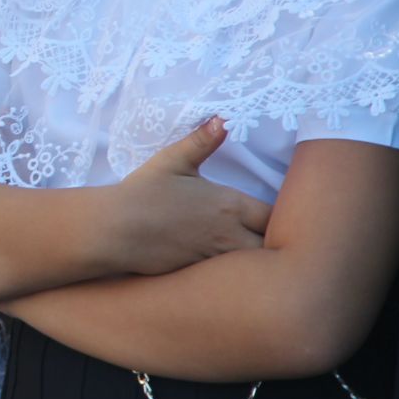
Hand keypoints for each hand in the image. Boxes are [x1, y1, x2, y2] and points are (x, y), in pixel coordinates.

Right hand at [107, 118, 272, 276]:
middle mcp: (229, 235)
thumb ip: (202, 141)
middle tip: (272, 236)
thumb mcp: (173, 161)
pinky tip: (229, 271)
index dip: (283, 216)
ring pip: (253, 266)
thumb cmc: (143, 192)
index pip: (276, 215)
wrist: (114, 230)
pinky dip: (235, 275)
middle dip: (277, 243)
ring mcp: (215, 259)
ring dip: (258, 261)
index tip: (280, 213)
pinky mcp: (200, 276)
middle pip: (272, 247)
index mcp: (229, 205)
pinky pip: (228, 279)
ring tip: (257, 257)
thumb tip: (224, 119)